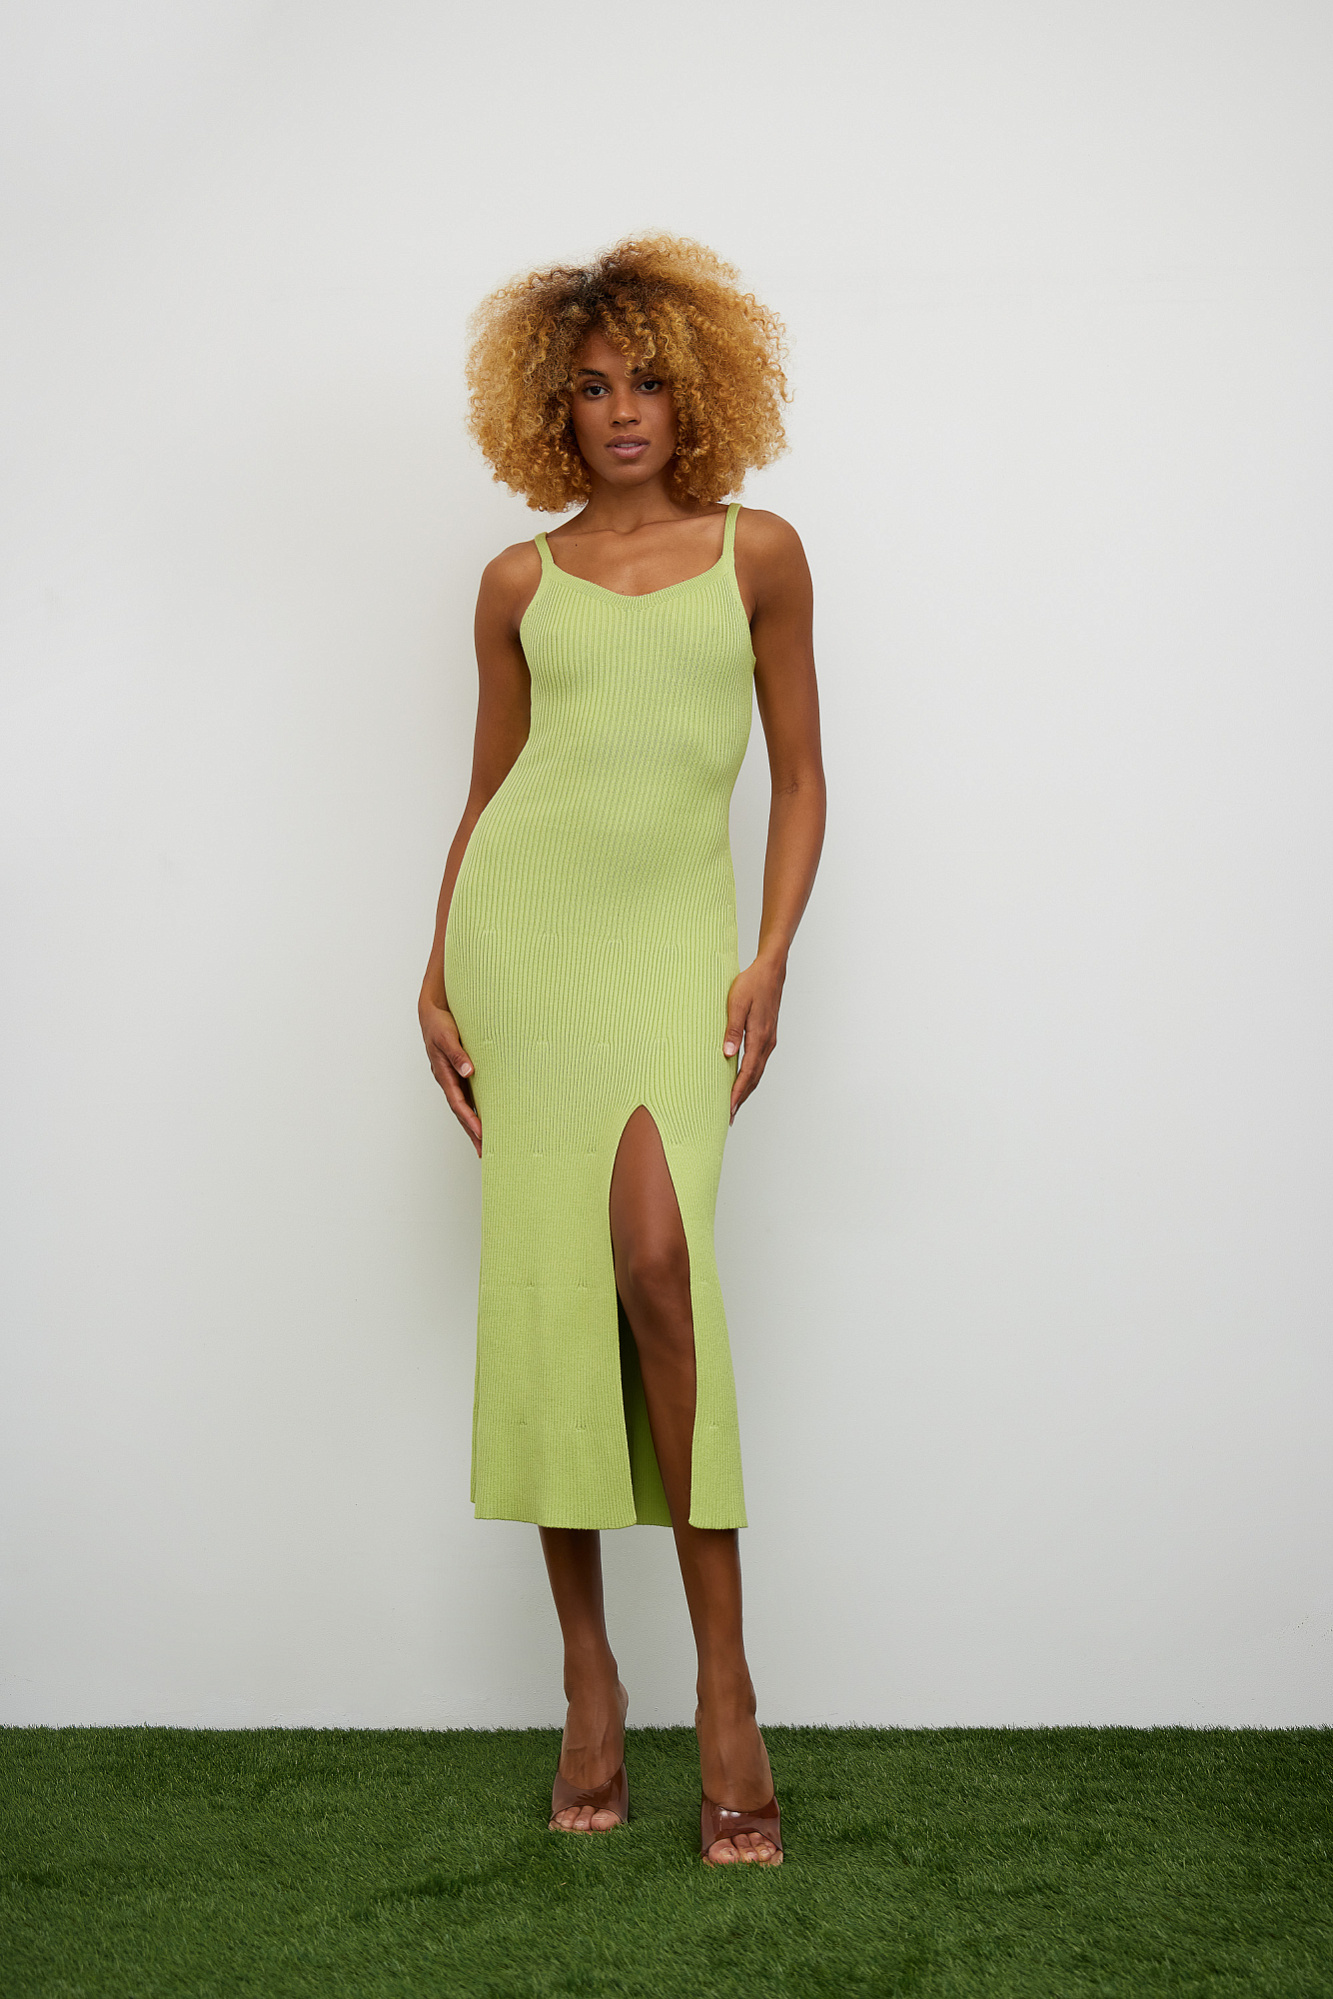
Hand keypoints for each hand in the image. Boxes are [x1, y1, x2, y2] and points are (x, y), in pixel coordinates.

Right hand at [420, 997, 481, 1157]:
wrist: (432, 1012)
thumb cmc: (439, 1024)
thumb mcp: (447, 1037)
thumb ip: (457, 1054)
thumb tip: (469, 1072)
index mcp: (443, 1074)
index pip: (458, 1103)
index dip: (470, 1119)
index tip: (482, 1134)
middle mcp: (448, 1080)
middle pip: (460, 1112)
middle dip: (471, 1132)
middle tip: (483, 1152)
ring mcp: (452, 1078)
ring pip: (463, 1107)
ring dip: (473, 1125)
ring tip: (484, 1144)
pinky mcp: (458, 1073)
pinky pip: (467, 1095)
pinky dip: (474, 1109)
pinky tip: (484, 1118)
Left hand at [723, 954, 785, 1124]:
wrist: (771, 970)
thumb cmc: (752, 984)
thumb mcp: (737, 1003)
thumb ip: (732, 1029)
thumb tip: (727, 1054)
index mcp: (759, 1036)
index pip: (747, 1072)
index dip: (737, 1092)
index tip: (729, 1108)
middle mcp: (767, 1042)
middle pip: (754, 1077)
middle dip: (742, 1097)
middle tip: (729, 1115)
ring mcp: (769, 1039)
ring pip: (758, 1071)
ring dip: (747, 1088)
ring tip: (734, 1103)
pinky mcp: (768, 1035)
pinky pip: (759, 1061)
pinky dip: (751, 1075)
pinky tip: (743, 1078)